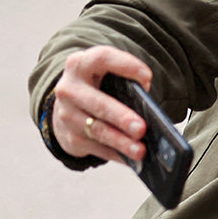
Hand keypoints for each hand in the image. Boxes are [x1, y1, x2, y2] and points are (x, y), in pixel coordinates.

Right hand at [52, 47, 151, 163]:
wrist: (67, 106)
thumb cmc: (98, 88)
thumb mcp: (106, 77)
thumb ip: (125, 84)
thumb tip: (150, 112)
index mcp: (81, 64)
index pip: (102, 59)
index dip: (125, 66)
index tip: (147, 77)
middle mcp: (69, 88)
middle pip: (99, 103)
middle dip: (121, 117)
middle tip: (142, 128)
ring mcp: (67, 114)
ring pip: (98, 130)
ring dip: (121, 142)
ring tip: (141, 151)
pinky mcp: (69, 137)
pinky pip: (97, 148)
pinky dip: (118, 154)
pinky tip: (132, 160)